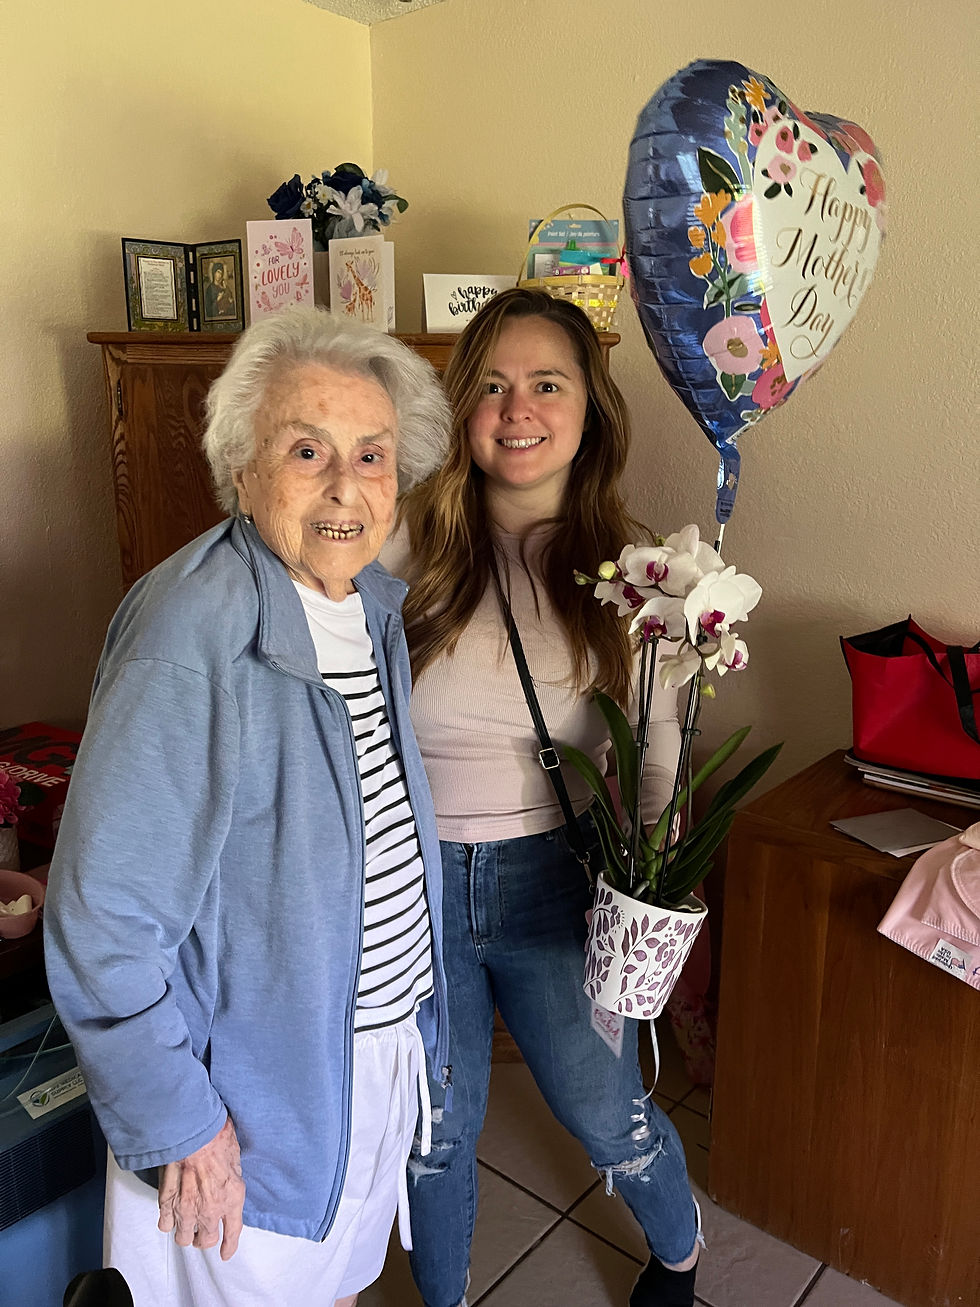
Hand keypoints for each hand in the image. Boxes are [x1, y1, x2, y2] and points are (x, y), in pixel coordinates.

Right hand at [157, 1116, 244, 1259]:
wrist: (191, 1131)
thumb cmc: (216, 1137)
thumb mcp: (236, 1157)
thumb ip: (232, 1177)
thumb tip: (228, 1181)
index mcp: (232, 1197)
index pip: (233, 1232)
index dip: (229, 1246)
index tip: (226, 1252)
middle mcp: (210, 1209)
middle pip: (205, 1240)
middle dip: (204, 1238)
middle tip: (202, 1232)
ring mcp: (187, 1209)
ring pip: (184, 1237)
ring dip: (185, 1232)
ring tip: (186, 1224)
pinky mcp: (167, 1203)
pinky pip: (166, 1225)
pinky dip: (168, 1221)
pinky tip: (170, 1214)